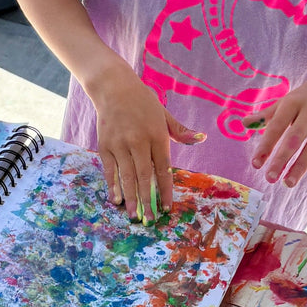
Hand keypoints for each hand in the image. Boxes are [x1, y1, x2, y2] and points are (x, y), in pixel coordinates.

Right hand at [86, 60, 203, 221]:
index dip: (166, 190)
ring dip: (131, 198)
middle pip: (145, 176)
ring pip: (127, 176)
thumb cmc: (142, 102)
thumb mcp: (164, 114)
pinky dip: (113, 185)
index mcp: (157, 135)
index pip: (163, 169)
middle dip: (148, 200)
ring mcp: (120, 144)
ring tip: (134, 216)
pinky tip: (117, 200)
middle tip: (150, 220)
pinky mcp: (105, 145)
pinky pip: (110, 170)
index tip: (168, 208)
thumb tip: (201, 139)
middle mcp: (139, 141)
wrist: (114, 87)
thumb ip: (180, 131)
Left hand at [250, 75, 306, 185]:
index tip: (256, 164)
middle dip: (282, 158)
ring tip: (288, 183)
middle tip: (270, 178)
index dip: (266, 146)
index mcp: (294, 101)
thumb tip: (244, 123)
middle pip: (295, 137)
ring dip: (301, 166)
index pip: (277, 126)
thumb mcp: (287, 102)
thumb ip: (267, 115)